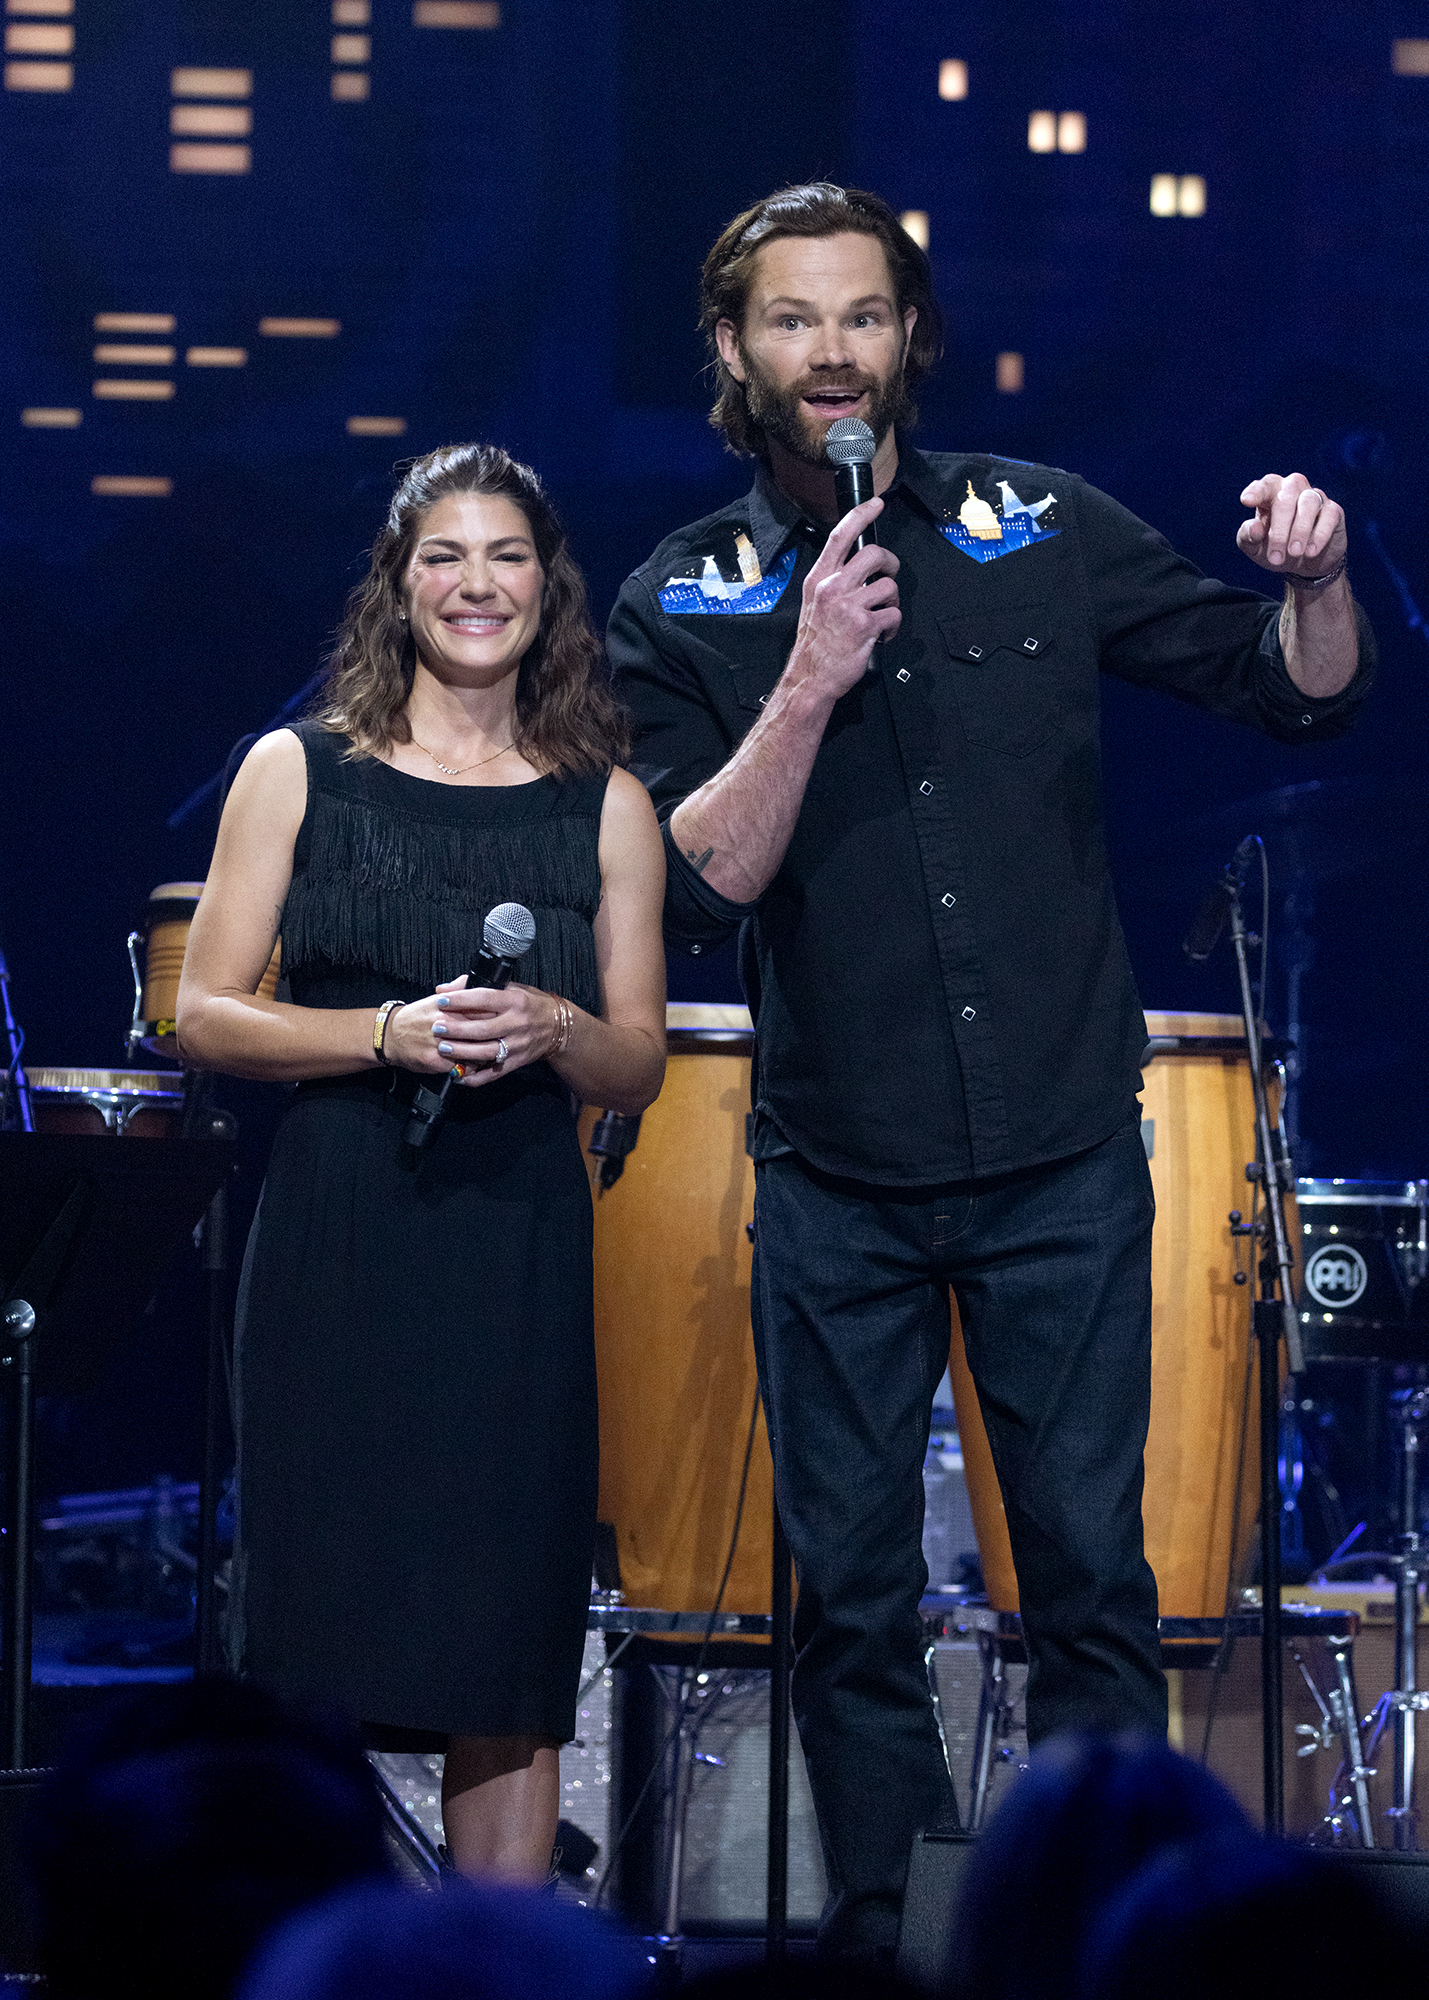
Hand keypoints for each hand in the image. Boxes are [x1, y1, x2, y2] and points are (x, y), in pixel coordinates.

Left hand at [383, 977, 561, 1087]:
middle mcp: (517, 1023)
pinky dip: (475, 1076)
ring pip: (487, 1051)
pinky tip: (458, 1075)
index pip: (485, 999)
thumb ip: (478, 986)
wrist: (557, 1027)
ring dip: (462, 1052)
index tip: (442, 1001)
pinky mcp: (517, 1062)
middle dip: (457, 1029)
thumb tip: (445, 989)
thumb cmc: (529, 1003)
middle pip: (483, 1028)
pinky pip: (494, 1073)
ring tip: (443, 1048)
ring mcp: (517, 1045)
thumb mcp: (510, 987)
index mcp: (514, 1001)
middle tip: (437, 1028)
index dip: (462, 1000)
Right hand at [789, 496, 900, 699]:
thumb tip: (861, 569)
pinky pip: (893, 614)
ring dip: (892, 601)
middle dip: (890, 563)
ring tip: (882, 615)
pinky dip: (893, 626)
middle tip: (890, 574)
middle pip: (874, 554)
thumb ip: (833, 582)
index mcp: (819, 578)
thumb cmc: (815, 643)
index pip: (840, 536)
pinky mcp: (865, 625)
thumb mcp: (814, 603)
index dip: (861, 515)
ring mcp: (849, 605)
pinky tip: (882, 634)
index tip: (876, 503)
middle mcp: (832, 587)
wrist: (810, 677)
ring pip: (889, 586)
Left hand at [1237, 473, 1345, 579]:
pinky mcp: (1333, 511)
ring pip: (1309, 502)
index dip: (1257, 491)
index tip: (1246, 501)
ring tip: (1294, 553)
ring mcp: (1315, 497)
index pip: (1265, 486)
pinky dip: (1319, 534)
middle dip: (1279, 529)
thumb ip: (1248, 537)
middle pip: (1286, 497)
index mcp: (1271, 494)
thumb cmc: (1276, 549)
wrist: (1305, 565)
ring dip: (1300, 530)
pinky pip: (1329, 515)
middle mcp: (1293, 489)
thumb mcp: (1255, 548)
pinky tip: (1310, 551)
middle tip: (1276, 557)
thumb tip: (1254, 528)